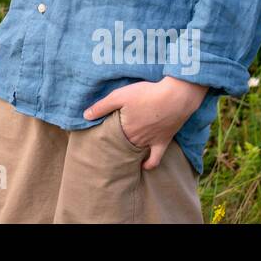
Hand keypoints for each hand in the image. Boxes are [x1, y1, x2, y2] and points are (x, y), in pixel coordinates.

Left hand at [82, 77, 208, 170]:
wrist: (176, 97)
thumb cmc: (146, 94)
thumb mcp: (119, 96)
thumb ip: (102, 106)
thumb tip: (85, 116)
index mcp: (125, 129)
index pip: (110, 138)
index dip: (104, 137)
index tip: (97, 137)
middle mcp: (136, 139)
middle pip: (122, 145)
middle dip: (114, 145)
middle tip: (107, 144)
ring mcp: (151, 142)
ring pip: (135, 151)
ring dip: (128, 152)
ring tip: (120, 153)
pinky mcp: (164, 141)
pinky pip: (156, 159)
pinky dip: (149, 164)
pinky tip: (144, 166)